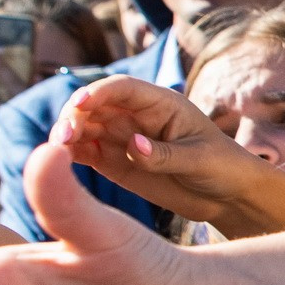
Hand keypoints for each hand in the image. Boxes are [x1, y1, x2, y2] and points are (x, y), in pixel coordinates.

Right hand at [58, 76, 279, 226]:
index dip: (99, 92)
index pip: (122, 89)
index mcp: (160, 104)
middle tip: (64, 136)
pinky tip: (60, 160)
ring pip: (85, 127)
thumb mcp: (199, 160)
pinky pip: (85, 151)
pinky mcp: (114, 160)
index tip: (80, 103)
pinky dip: (70, 153)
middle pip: (95, 106)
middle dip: (75, 115)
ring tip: (58, 148)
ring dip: (67, 134)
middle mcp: (136, 116)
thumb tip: (133, 145)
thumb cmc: (222, 167)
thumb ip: (165, 154)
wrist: (226, 195)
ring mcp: (122, 137)